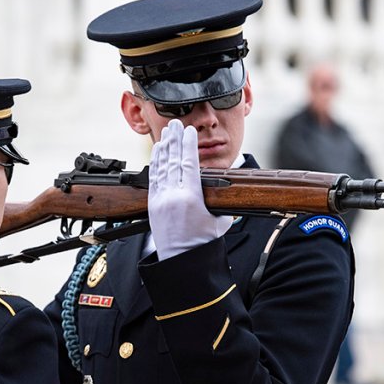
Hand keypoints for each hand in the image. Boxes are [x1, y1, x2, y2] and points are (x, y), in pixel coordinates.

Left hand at [148, 119, 233, 260]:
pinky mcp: (153, 205)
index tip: (189, 132)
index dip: (188, 145)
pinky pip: (153, 179)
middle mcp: (173, 197)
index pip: (189, 164)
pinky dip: (155, 163)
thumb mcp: (219, 221)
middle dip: (174, 140)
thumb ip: (221, 203)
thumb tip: (230, 190)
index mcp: (191, 198)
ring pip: (161, 168)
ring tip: (166, 133)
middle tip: (175, 123)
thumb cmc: (202, 243)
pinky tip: (157, 152)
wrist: (181, 260)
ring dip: (164, 148)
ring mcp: (160, 200)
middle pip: (173, 161)